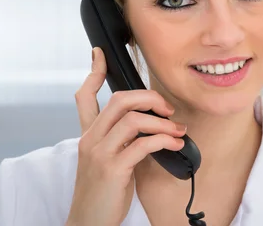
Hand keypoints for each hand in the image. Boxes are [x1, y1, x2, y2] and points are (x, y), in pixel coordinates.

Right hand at [66, 47, 186, 225]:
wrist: (88, 222)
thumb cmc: (104, 191)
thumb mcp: (108, 159)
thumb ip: (122, 139)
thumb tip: (153, 123)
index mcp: (89, 134)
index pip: (85, 96)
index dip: (93, 72)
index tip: (99, 53)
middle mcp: (91, 139)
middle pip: (120, 100)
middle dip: (150, 98)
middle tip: (169, 109)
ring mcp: (99, 153)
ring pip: (133, 119)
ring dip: (163, 123)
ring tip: (178, 131)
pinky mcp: (111, 169)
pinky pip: (142, 144)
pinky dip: (164, 140)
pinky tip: (175, 144)